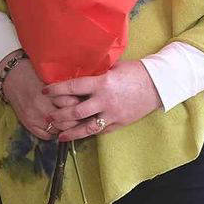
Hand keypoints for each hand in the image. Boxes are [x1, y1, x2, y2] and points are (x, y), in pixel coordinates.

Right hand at [0, 52, 79, 140]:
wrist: (11, 78)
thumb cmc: (33, 74)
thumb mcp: (51, 77)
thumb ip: (65, 88)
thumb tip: (83, 96)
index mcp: (49, 93)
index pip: (72, 105)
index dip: (81, 105)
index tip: (85, 104)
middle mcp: (41, 107)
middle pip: (66, 121)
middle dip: (76, 120)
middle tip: (82, 116)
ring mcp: (34, 117)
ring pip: (57, 130)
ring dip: (66, 128)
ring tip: (71, 122)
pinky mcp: (28, 124)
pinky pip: (46, 135)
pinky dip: (54, 133)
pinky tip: (57, 127)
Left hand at [42, 59, 160, 141]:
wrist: (158, 85)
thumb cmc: (135, 72)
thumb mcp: (113, 67)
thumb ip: (96, 71)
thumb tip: (78, 69)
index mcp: (102, 83)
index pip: (72, 87)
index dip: (56, 90)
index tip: (45, 90)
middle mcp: (104, 101)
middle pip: (75, 111)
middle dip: (59, 115)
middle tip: (47, 115)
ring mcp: (112, 114)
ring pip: (86, 127)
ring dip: (70, 131)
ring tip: (58, 134)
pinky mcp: (119, 123)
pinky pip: (99, 131)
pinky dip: (87, 134)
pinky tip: (77, 136)